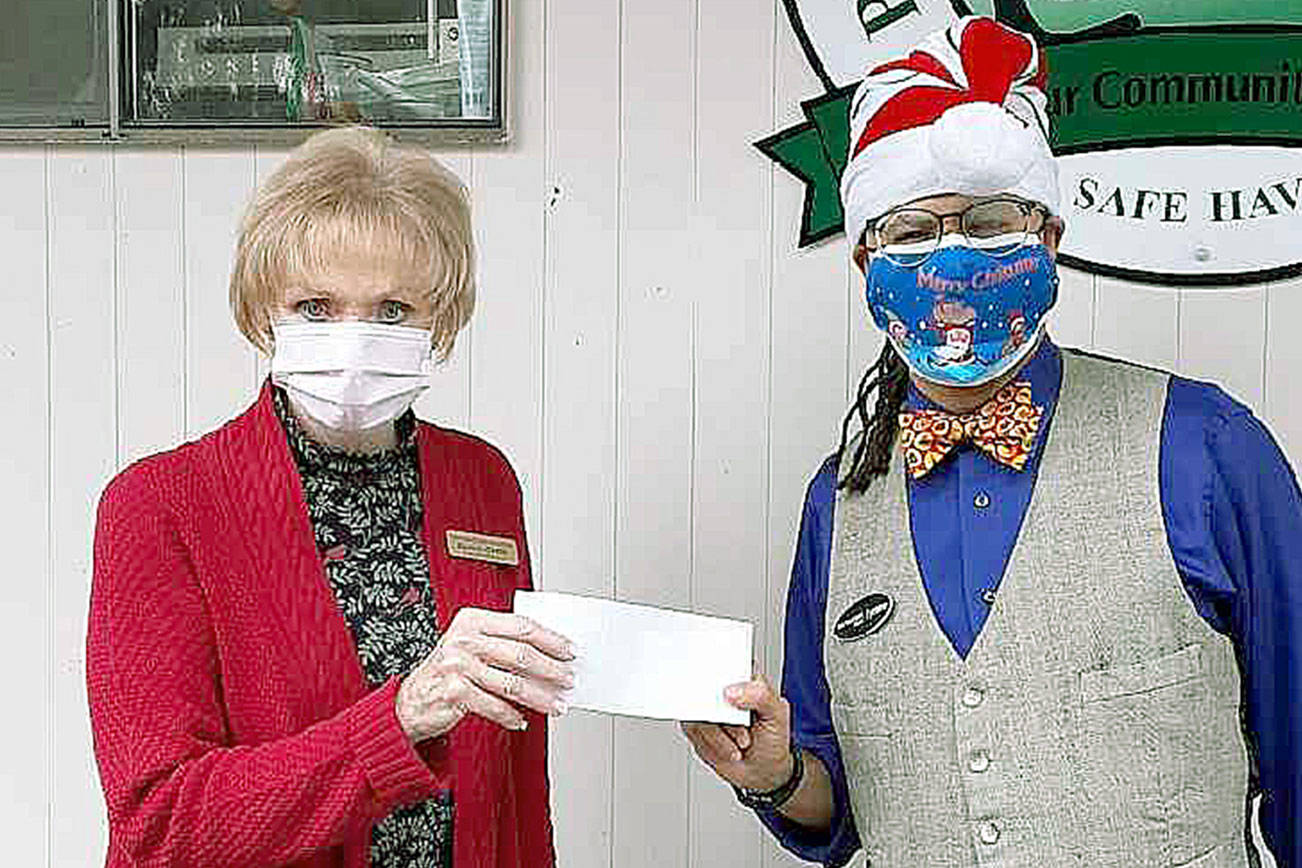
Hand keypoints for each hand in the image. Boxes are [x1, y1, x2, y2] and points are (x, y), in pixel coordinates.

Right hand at [395, 608, 574, 742]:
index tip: (568, 650)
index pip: (520, 626)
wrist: (409, 702)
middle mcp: (463, 640)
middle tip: (568, 678)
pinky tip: (522, 720)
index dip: (550, 639)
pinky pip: (495, 706)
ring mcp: (458, 666)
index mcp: (471, 620)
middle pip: (521, 654)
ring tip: (556, 704)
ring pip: (513, 684)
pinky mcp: (455, 693)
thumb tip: (549, 653)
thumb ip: (502, 642)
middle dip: (551, 669)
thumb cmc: (446, 671)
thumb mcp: (469, 645)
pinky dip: (512, 716)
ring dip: (540, 697)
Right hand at [680, 674, 792, 792]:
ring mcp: (707, 708)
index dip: (718, 666)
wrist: (762, 771)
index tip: (725, 688)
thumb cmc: (772, 738)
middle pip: (704, 686)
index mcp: (743, 676)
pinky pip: (693, 731)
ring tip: (741, 742)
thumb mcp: (777, 714)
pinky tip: (728, 749)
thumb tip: (731, 690)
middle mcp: (721, 690)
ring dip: (720, 734)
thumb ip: (760, 696)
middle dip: (722, 711)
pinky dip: (712, 744)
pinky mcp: (695, 726)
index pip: (724, 660)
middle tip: (742, 725)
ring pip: (699, 712)